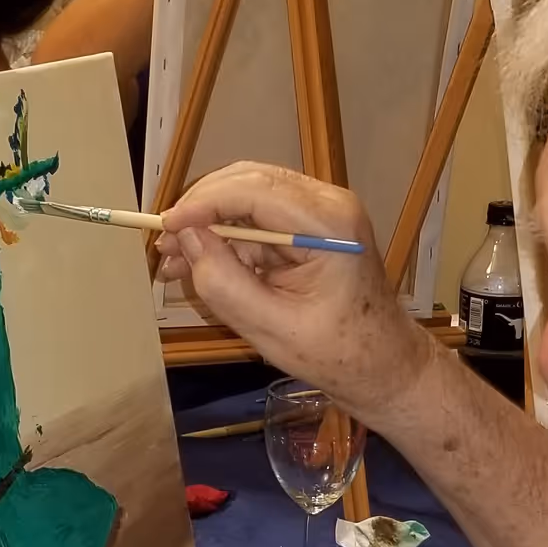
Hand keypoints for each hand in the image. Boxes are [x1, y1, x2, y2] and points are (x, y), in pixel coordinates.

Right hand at [157, 160, 432, 424]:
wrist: (383, 365)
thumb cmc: (336, 355)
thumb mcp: (270, 327)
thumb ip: (224, 282)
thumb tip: (185, 237)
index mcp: (328, 224)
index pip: (254, 190)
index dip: (202, 204)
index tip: (165, 229)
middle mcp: (328, 203)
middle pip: (249, 181)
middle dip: (201, 209)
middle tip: (163, 244)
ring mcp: (322, 210)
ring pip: (250, 195)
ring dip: (210, 223)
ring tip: (173, 260)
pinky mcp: (312, 224)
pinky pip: (260, 217)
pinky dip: (228, 236)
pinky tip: (198, 262)